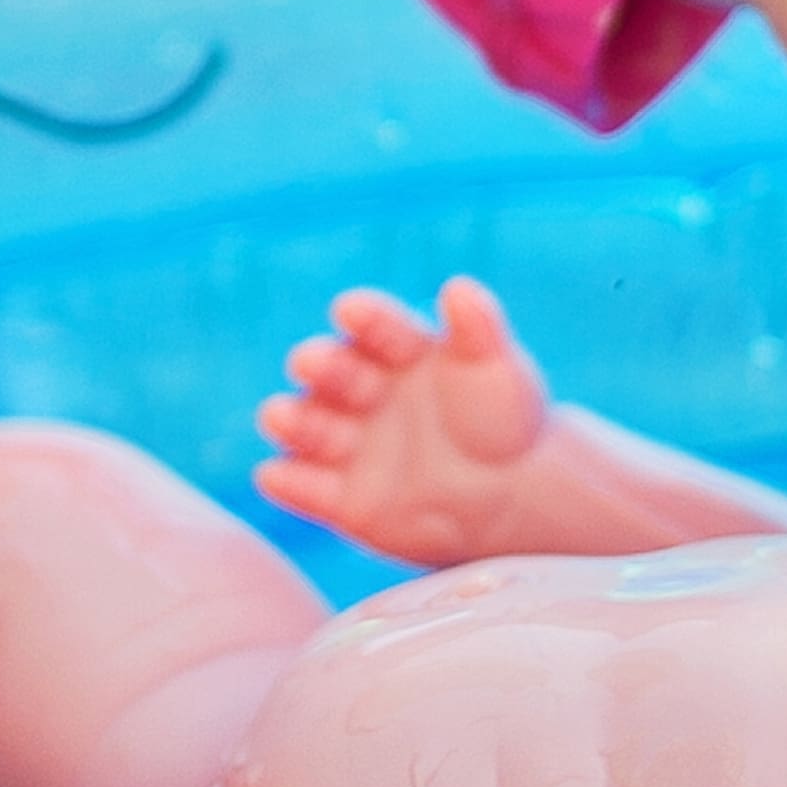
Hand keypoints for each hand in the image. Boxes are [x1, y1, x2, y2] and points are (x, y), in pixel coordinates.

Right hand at [252, 280, 550, 563]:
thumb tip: (459, 289)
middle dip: (319, 366)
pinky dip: (287, 482)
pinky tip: (275, 477)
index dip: (365, 318)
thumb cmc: (505, 421)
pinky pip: (306, 488)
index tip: (351, 310)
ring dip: (290, 419)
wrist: (511, 497)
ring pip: (307, 426)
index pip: (379, 327)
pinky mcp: (339, 497)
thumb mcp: (502, 372)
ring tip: (281, 417)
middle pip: (333, 372)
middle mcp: (362, 390)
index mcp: (399, 349)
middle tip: (310, 363)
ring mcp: (346, 442)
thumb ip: (479, 330)